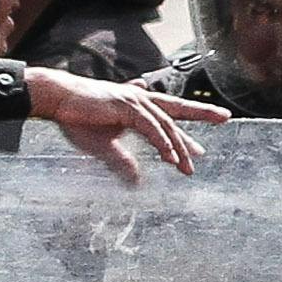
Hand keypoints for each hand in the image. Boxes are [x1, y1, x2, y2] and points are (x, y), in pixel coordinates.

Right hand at [20, 67, 221, 180]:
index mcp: (135, 108)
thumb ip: (122, 161)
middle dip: (202, 113)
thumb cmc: (75, 117)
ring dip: (179, 145)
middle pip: (177, 109)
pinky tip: (170, 157)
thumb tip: (136, 182)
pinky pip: (150, 127)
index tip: (198, 150)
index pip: (166, 120)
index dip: (182, 135)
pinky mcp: (126, 106)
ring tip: (189, 165)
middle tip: (225, 117)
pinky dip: (161, 143)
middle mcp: (140, 101)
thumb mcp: (102, 145)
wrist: (56, 99)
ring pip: (165, 124)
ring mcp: (134, 102)